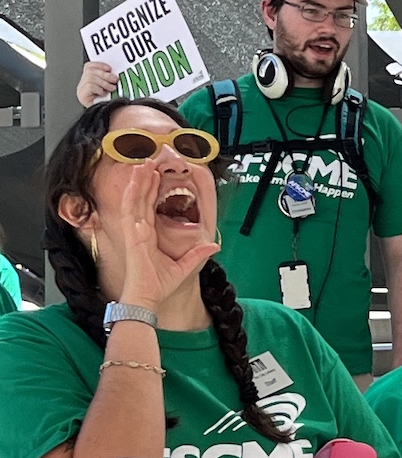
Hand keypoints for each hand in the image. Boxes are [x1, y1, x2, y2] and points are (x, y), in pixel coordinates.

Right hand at [78, 59, 117, 105]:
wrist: (109, 117)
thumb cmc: (112, 103)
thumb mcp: (112, 88)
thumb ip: (110, 79)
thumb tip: (115, 73)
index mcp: (90, 79)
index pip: (89, 66)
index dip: (99, 65)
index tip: (109, 68)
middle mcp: (84, 84)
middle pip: (90, 71)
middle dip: (104, 74)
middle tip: (114, 79)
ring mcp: (81, 90)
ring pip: (90, 77)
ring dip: (104, 83)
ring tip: (111, 88)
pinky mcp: (82, 96)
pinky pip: (89, 86)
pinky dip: (99, 89)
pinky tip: (103, 93)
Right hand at [103, 162, 218, 313]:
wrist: (148, 298)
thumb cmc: (160, 286)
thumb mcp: (186, 266)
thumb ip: (198, 254)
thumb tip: (214, 246)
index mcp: (149, 235)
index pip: (150, 206)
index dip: (153, 189)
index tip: (157, 174)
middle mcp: (140, 230)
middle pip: (142, 198)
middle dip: (146, 179)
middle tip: (151, 160)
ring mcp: (134, 231)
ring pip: (135, 199)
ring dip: (140, 180)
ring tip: (144, 162)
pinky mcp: (132, 234)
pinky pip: (131, 208)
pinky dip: (133, 192)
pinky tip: (137, 179)